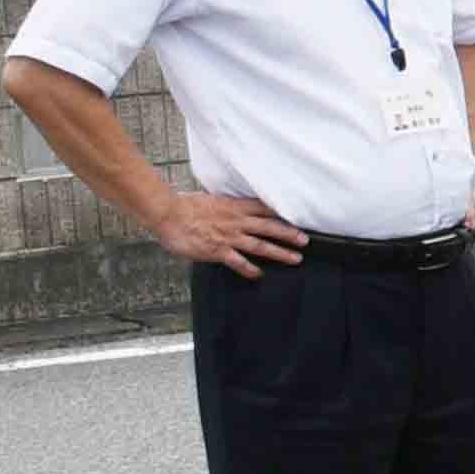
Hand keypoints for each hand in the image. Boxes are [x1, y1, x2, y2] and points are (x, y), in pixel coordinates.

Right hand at [149, 184, 303, 274]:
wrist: (168, 213)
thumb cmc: (185, 205)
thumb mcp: (210, 199)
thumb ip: (225, 204)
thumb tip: (229, 204)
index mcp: (235, 206)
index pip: (265, 208)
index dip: (283, 214)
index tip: (298, 218)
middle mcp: (236, 221)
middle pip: (270, 227)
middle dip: (290, 234)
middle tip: (306, 241)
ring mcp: (228, 236)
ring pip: (260, 244)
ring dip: (280, 252)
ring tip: (296, 258)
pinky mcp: (217, 250)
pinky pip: (238, 262)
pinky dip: (250, 269)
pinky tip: (259, 275)